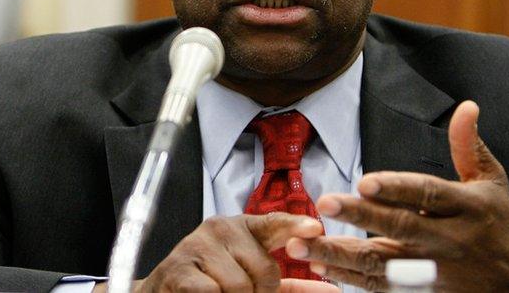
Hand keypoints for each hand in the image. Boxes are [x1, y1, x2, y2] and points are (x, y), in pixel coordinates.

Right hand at [124, 213, 338, 292]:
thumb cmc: (210, 285)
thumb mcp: (249, 280)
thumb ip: (286, 285)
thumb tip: (329, 289)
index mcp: (241, 229)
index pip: (274, 223)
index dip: (296, 226)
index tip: (316, 229)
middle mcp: (221, 229)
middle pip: (264, 269)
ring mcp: (198, 245)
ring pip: (239, 285)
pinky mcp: (179, 268)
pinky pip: (213, 292)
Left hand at [285, 101, 508, 291]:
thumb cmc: (497, 221)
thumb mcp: (491, 181)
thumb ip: (469, 146)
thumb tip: (466, 107)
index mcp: (465, 206)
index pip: (428, 194)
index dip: (397, 188)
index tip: (364, 181)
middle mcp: (448, 238)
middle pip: (400, 227)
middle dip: (360, 216)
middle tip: (323, 202)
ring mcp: (432, 268)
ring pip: (382, 262)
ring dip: (341, 254)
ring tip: (302, 244)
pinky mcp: (420, 289)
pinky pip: (380, 285)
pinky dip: (349, 277)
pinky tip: (320, 264)